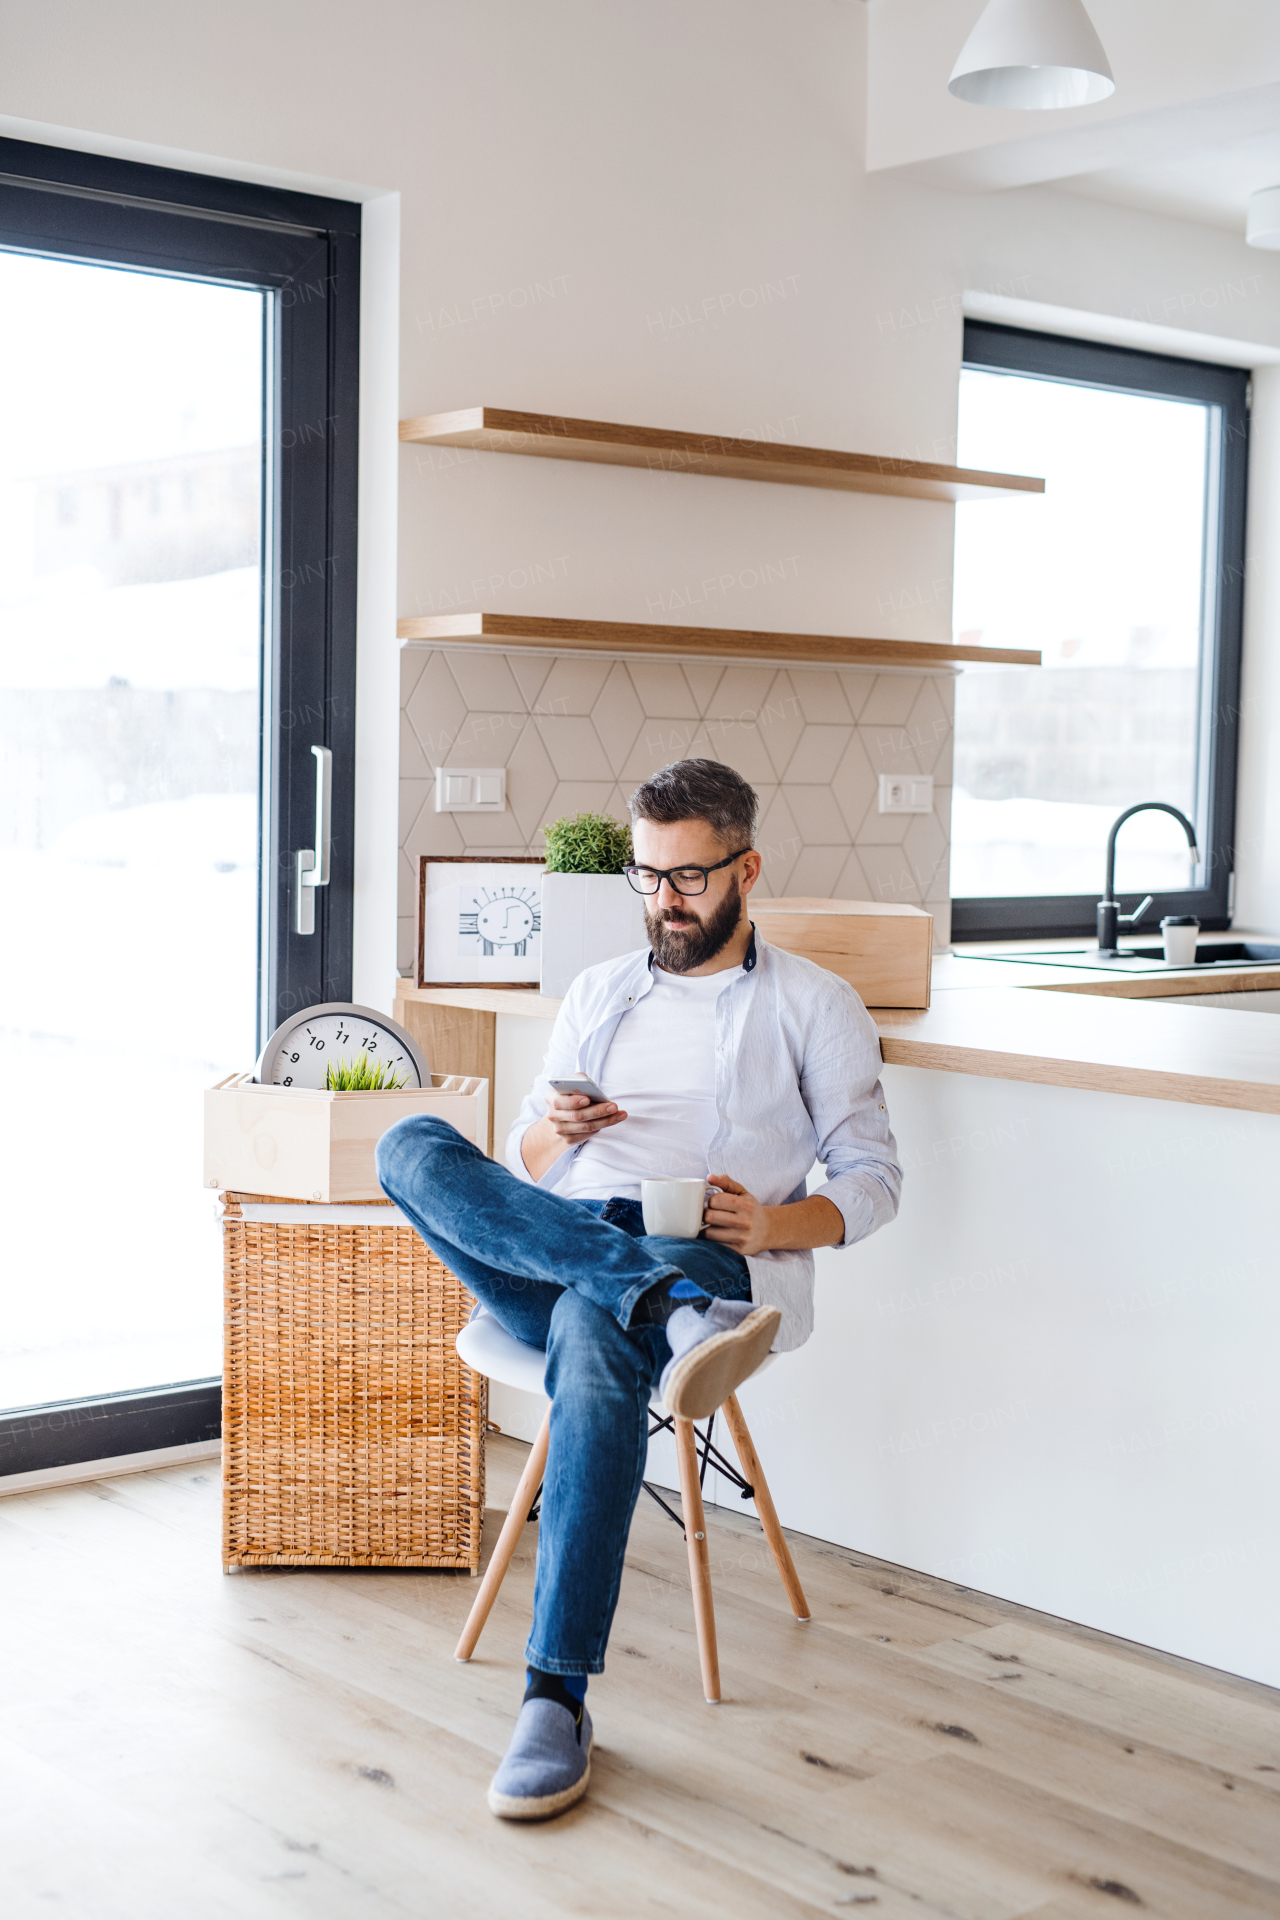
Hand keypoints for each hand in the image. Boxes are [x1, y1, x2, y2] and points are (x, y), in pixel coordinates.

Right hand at [542, 1086, 627, 1143]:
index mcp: (551, 1098)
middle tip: (614, 1106)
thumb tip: (590, 1086)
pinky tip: (613, 1120)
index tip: (588, 1099)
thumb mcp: (572, 1083)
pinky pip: (587, 1134)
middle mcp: (553, 1115)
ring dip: (605, 1121)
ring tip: (620, 1114)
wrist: (562, 1114)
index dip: (573, 1101)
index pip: (560, 1102)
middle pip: (577, 1116)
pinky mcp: (568, 1139)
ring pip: (586, 1127)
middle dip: (598, 1111)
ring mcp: (560, 1129)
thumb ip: (579, 1080)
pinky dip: (601, 1127)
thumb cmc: (571, 1094)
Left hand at [701, 1178, 845, 1254]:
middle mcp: (744, 1222)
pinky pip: (714, 1245)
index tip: (715, 1203)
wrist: (768, 1230)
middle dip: (706, 1214)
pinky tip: (718, 1234)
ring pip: (709, 1233)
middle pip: (710, 1217)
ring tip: (714, 1224)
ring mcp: (741, 1238)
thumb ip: (726, 1182)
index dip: (711, 1201)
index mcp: (745, 1205)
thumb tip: (709, 1177)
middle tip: (711, 1214)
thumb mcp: (742, 1192)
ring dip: (707, 1228)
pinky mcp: (737, 1251)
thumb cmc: (750, 1209)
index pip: (715, 1200)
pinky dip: (712, 1239)